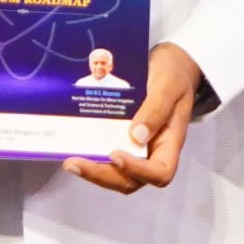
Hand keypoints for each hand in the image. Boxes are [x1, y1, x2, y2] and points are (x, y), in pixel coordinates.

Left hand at [64, 42, 205, 192]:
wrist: (172, 63)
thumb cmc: (174, 74)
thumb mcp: (168, 86)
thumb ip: (156, 109)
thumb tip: (136, 136)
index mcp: (170, 141)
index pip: (160, 172)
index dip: (138, 171)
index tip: (116, 153)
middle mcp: (153, 150)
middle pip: (132, 180)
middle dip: (103, 176)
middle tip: (75, 163)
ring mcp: (136, 146)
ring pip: (117, 173)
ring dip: (94, 171)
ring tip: (70, 161)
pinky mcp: (121, 138)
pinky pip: (107, 154)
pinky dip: (91, 156)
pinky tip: (73, 146)